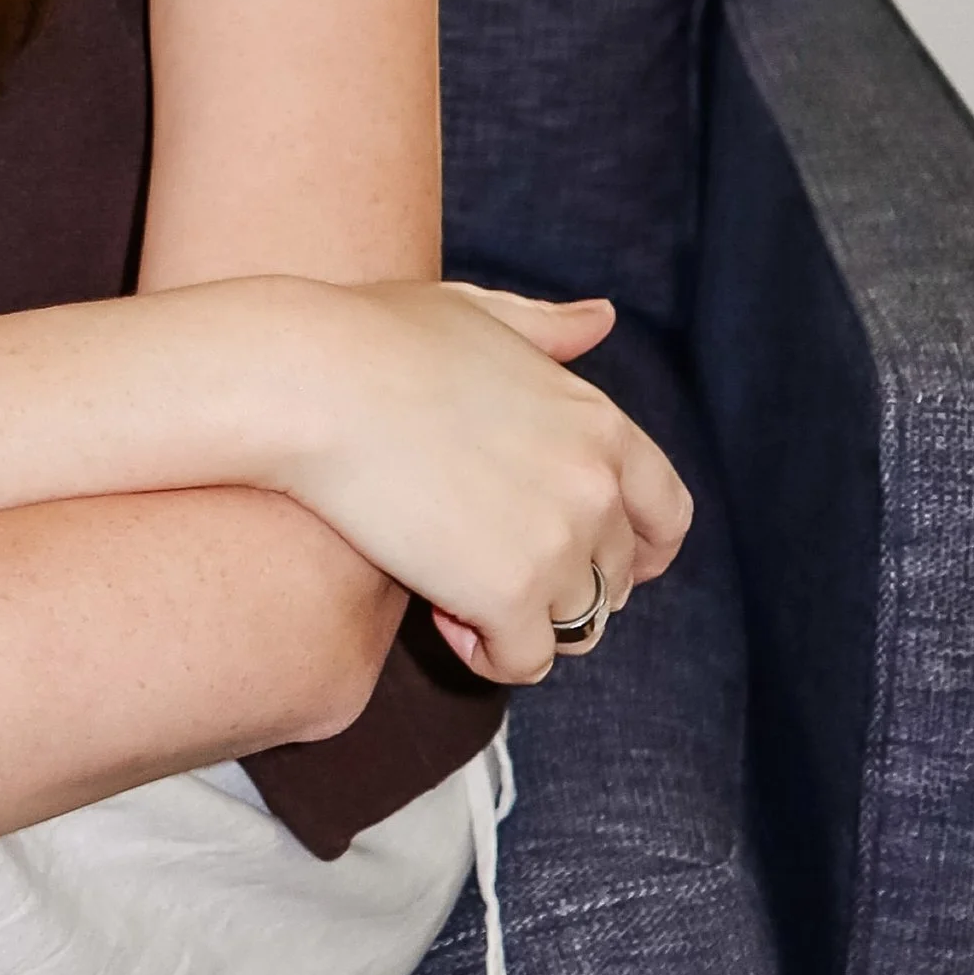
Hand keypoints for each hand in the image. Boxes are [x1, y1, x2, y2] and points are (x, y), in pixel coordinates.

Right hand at [254, 278, 692, 684]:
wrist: (307, 381)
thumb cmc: (373, 337)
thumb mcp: (475, 313)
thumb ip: (546, 329)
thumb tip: (602, 319)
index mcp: (598, 421)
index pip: (665, 512)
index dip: (643, 548)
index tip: (605, 565)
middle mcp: (594, 487)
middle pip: (616, 576)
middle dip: (566, 584)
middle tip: (494, 573)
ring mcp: (556, 545)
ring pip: (574, 626)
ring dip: (523, 619)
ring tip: (454, 592)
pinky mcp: (507, 595)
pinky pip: (523, 661)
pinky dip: (489, 653)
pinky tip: (441, 618)